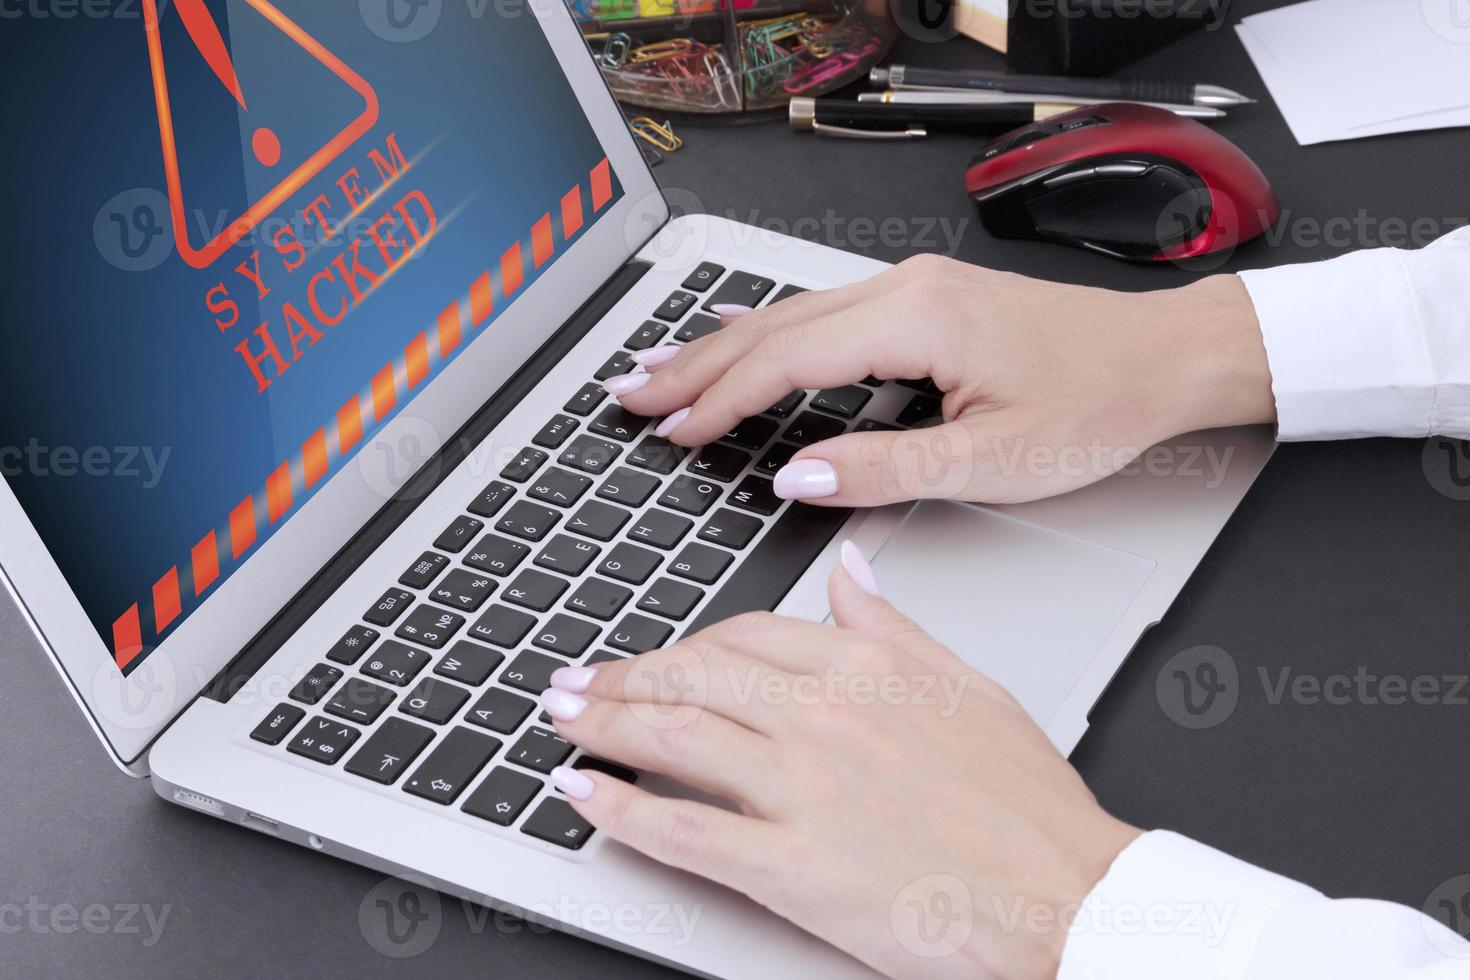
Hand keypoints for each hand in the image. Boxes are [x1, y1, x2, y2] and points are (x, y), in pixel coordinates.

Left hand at [538, 548, 1141, 978]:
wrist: (1065, 895)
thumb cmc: (1027, 803)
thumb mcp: (966, 686)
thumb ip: (892, 625)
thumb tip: (848, 569)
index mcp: (864, 668)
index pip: (745, 635)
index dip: (684, 644)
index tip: (653, 655)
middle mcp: (824, 717)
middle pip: (693, 676)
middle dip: (621, 677)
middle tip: (574, 681)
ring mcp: (805, 789)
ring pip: (676, 737)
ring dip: (603, 724)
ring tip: (559, 719)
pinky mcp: (794, 867)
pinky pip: (686, 831)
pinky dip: (624, 809)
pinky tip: (585, 794)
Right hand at [603, 255, 1275, 504]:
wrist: (1162, 358)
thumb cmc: (1095, 405)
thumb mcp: (990, 462)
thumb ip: (882, 469)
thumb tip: (796, 477)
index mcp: (915, 322)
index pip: (786, 364)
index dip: (719, 404)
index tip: (671, 435)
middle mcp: (904, 289)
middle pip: (771, 329)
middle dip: (693, 366)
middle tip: (629, 394)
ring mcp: (911, 287)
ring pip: (790, 315)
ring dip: (720, 345)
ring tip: (660, 369)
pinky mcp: (923, 299)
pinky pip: (822, 311)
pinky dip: (768, 328)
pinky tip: (734, 325)